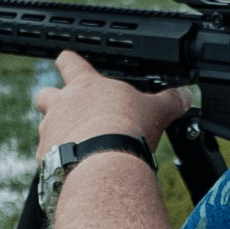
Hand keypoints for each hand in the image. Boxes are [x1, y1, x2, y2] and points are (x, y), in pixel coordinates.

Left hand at [34, 51, 191, 160]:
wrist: (102, 164)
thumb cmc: (126, 130)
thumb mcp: (156, 110)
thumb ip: (169, 101)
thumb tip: (185, 95)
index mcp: (86, 86)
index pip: (71, 63)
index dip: (68, 61)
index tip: (65, 59)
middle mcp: (62, 105)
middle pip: (44, 94)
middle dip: (51, 99)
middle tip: (67, 109)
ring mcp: (50, 132)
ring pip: (44, 127)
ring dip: (56, 133)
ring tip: (77, 145)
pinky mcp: (45, 159)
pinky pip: (47, 157)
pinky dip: (58, 161)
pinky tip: (75, 169)